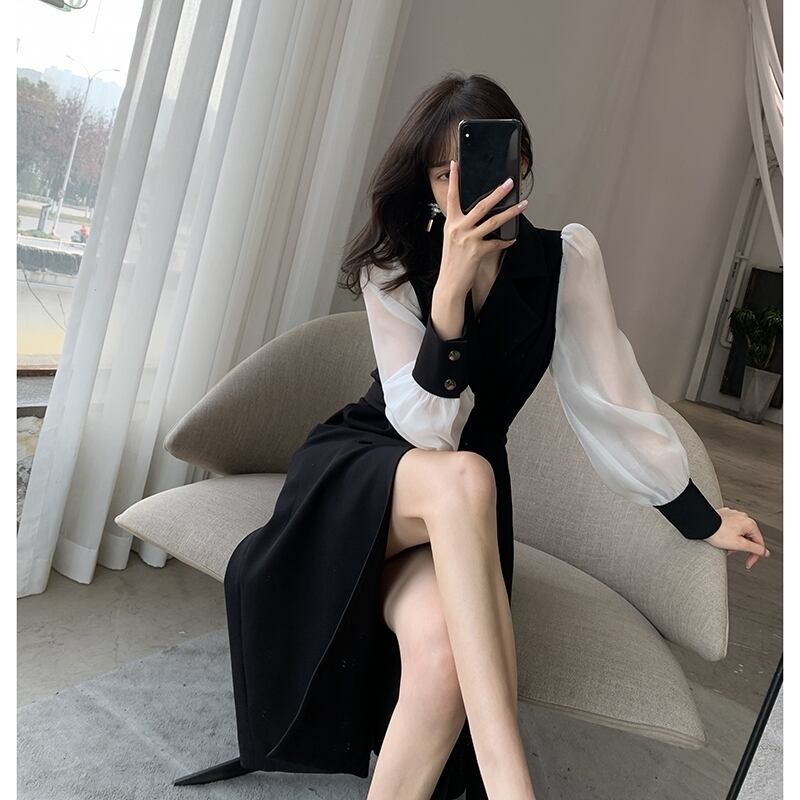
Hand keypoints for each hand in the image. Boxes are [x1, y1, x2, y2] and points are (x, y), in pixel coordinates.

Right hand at [439, 159, 527, 296]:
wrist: (449, 284)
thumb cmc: (452, 262)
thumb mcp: (453, 240)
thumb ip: (463, 226)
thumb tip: (480, 217)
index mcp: (451, 223)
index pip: (451, 197)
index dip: (454, 179)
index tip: (455, 164)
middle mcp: (458, 228)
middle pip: (481, 205)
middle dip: (497, 193)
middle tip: (509, 183)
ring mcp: (468, 240)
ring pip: (493, 221)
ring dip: (511, 212)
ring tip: (523, 205)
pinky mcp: (477, 251)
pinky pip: (497, 242)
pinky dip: (506, 240)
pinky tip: (512, 238)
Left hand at [705, 506, 769, 569]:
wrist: (700, 524)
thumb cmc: (717, 532)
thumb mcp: (739, 544)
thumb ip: (755, 549)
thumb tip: (765, 552)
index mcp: (749, 523)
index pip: (759, 543)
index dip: (754, 556)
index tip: (748, 563)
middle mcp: (743, 517)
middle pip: (748, 538)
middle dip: (740, 547)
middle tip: (730, 551)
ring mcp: (733, 515)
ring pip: (738, 533)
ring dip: (733, 542)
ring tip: (723, 544)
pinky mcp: (724, 515)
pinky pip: (729, 528)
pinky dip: (726, 535)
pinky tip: (719, 537)